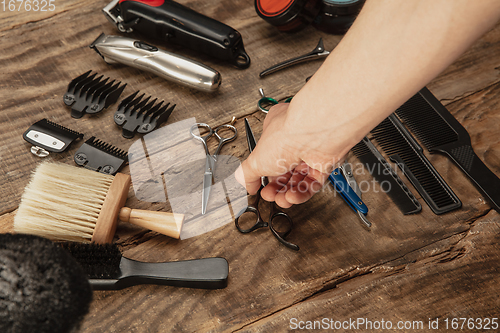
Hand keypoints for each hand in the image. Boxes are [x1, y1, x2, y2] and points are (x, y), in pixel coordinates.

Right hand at [235, 98, 349, 208]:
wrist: (313, 136)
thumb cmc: (286, 136)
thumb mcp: (256, 160)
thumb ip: (247, 174)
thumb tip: (246, 184)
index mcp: (276, 134)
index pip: (268, 158)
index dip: (263, 175)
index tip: (258, 187)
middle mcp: (294, 142)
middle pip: (283, 172)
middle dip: (276, 188)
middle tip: (270, 195)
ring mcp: (310, 153)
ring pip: (298, 180)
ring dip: (288, 193)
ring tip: (281, 200)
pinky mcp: (324, 164)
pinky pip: (312, 183)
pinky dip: (302, 193)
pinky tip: (293, 197)